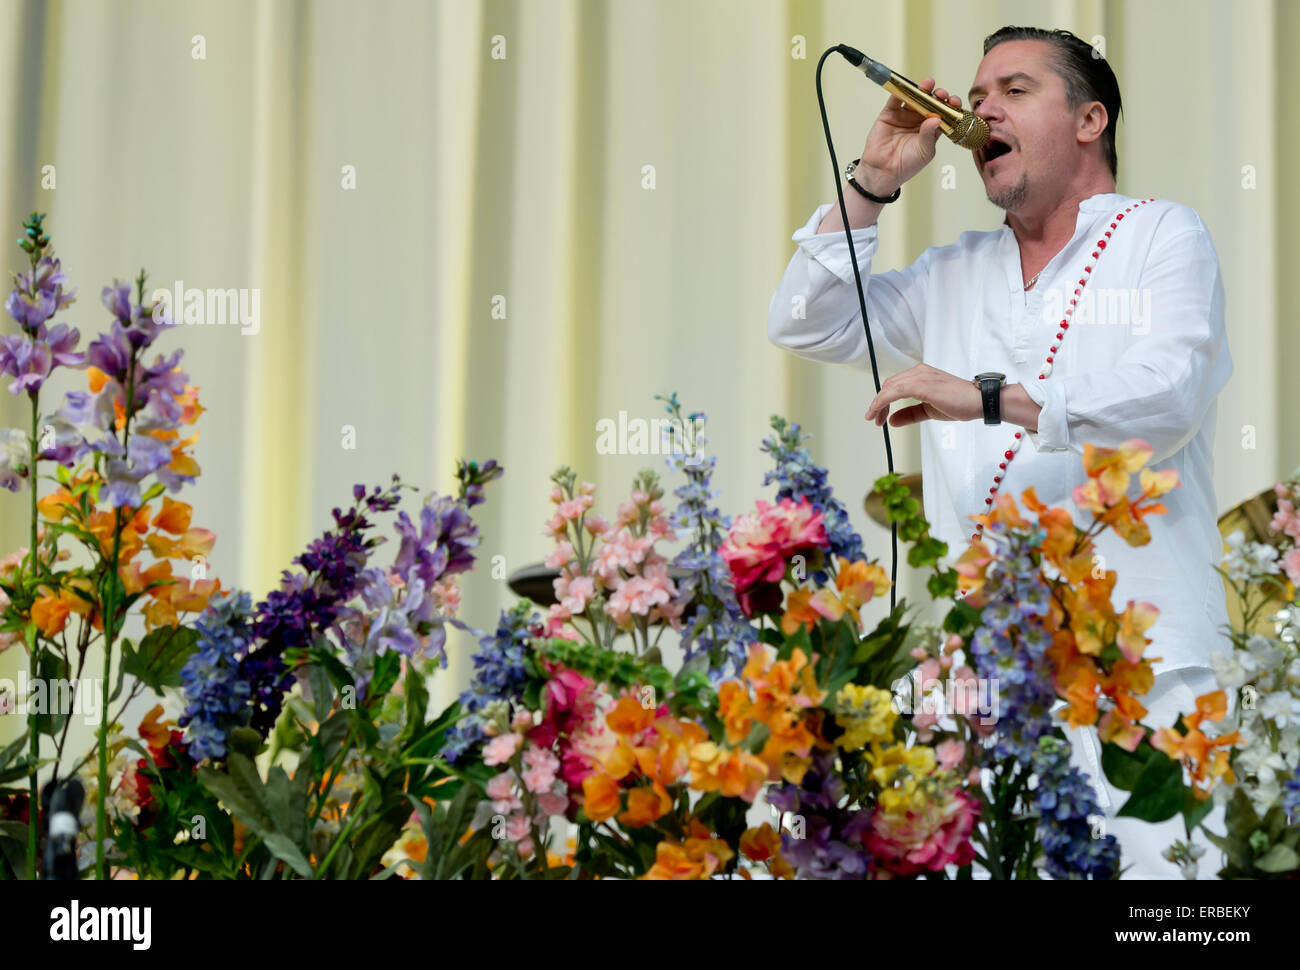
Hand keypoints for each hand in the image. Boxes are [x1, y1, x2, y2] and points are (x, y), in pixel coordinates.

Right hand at [857, 78, 964, 194]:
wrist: (883, 171)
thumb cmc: (907, 165)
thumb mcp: (924, 151)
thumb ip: (929, 134)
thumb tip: (936, 118)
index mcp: (932, 129)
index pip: (945, 113)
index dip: (950, 106)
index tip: (953, 102)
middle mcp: (919, 120)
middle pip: (931, 102)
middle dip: (938, 95)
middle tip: (940, 94)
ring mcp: (905, 115)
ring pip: (916, 97)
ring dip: (922, 89)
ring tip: (927, 84)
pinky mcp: (890, 114)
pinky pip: (896, 99)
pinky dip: (901, 90)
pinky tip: (908, 86)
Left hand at [864, 364, 982, 426]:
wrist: (979, 401)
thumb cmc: (959, 403)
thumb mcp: (928, 411)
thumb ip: (910, 414)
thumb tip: (892, 421)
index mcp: (920, 374)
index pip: (894, 385)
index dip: (882, 400)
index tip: (878, 415)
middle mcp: (919, 372)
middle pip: (889, 385)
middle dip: (878, 403)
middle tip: (875, 419)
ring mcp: (920, 376)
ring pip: (889, 387)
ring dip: (878, 403)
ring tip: (874, 418)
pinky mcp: (922, 384)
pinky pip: (895, 391)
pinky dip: (882, 401)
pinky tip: (878, 411)